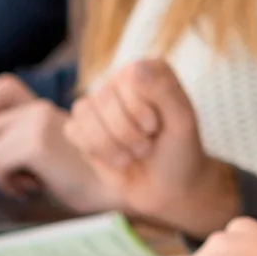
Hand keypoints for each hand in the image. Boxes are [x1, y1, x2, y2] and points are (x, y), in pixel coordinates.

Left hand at [0, 99, 123, 211]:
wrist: (118, 190)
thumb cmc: (80, 179)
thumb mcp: (35, 158)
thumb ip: (1, 149)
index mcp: (39, 106)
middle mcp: (38, 107)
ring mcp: (38, 122)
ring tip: (22, 181)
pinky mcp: (38, 142)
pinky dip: (8, 181)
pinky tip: (31, 187)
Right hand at [65, 59, 237, 234]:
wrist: (168, 188)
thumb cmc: (179, 152)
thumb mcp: (182, 122)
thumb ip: (164, 91)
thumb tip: (136, 67)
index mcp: (148, 70)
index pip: (129, 78)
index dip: (142, 111)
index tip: (158, 127)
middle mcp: (121, 81)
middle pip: (105, 99)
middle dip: (128, 133)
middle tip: (147, 145)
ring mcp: (100, 102)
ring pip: (85, 114)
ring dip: (113, 144)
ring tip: (134, 153)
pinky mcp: (83, 126)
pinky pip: (74, 130)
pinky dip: (97, 151)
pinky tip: (117, 159)